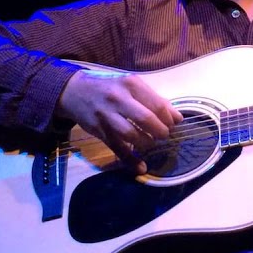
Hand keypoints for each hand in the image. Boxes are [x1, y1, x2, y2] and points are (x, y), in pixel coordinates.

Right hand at [56, 69, 182, 173]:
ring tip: (151, 142)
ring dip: (146, 142)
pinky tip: (141, 167)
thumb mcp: (130, 85)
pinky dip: (130, 160)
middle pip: (145, 119)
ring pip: (130, 134)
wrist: (74, 91)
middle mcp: (118, 99)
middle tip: (164, 135)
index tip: (174, 124)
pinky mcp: (99, 131)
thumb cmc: (109, 88)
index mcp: (130, 84)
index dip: (169, 117)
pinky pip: (117, 148)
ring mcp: (106, 116)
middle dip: (160, 131)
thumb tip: (177, 118)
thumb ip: (153, 99)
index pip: (156, 104)